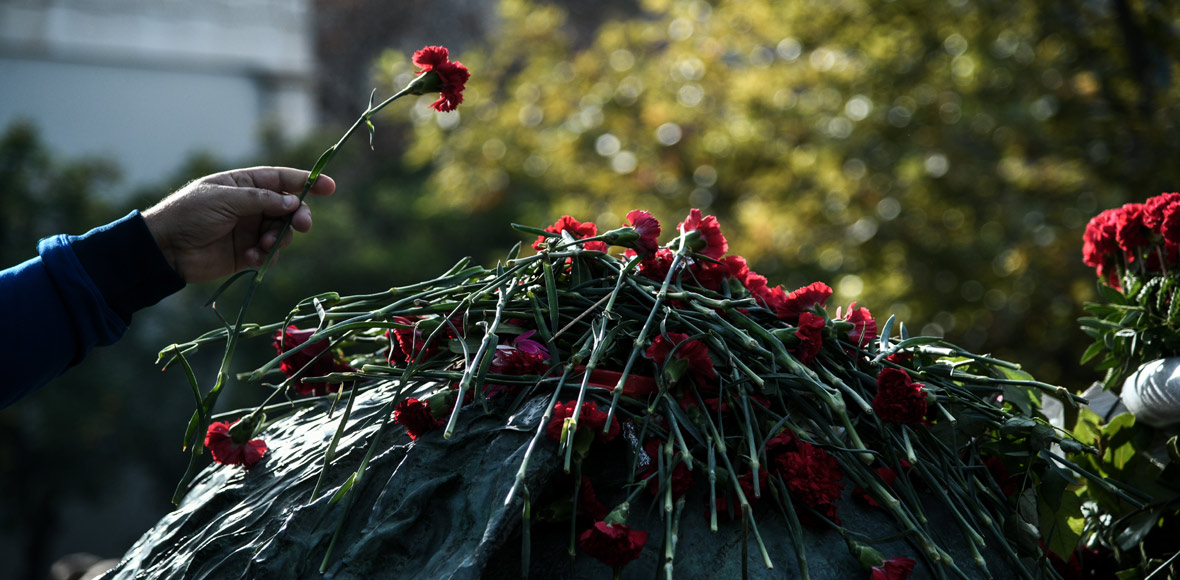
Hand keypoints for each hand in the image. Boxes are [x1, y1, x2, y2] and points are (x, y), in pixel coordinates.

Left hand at [142, 167, 335, 283]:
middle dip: (298, 216)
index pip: (281, 180)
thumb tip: (292, 202)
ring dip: (279, 238)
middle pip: (288, 208)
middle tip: (302, 225)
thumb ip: (260, 200)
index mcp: (244, 185)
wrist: (165, 248)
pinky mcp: (247, 254)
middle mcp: (251, 207)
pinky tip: (253, 258)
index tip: (330, 187)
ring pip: (282, 233)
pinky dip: (267, 256)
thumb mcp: (224, 198)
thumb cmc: (189, 214)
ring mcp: (250, 231)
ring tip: (263, 245)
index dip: (306, 182)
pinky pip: (270, 254)